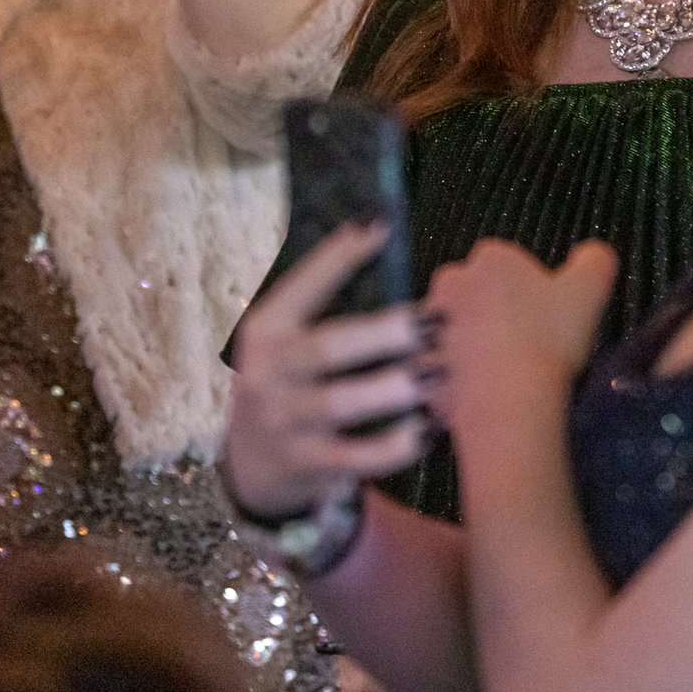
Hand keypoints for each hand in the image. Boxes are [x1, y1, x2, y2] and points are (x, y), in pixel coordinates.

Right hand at [224, 223, 429, 519]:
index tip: (382, 224)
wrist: (253, 467)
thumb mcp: (288, 341)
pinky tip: (428, 429)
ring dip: (395, 388)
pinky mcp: (307, 466)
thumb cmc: (292, 384)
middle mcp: (268, 374)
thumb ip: (326, 303)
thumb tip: (383, 235)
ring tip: (439, 375)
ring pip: (343, 403)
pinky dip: (396, 445)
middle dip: (384, 333)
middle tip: (434, 323)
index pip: (302, 285)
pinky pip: (357, 456)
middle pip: (328, 347)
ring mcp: (285, 423)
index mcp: (266, 329)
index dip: (339, 255)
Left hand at [423, 240, 617, 430]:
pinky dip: (460, 371)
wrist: (506, 402)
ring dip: (476, 340)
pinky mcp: (418, 360)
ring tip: (506, 372)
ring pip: (459, 325)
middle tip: (527, 344)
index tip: (545, 319)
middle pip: (480, 291)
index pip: (511, 264)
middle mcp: (451, 280)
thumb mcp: (590, 292)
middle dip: (497, 311)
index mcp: (490, 257)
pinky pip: (444, 360)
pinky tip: (485, 390)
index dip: (532, 290)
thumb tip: (593, 253)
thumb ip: (594, 261)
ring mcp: (430, 322)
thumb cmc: (548, 338)